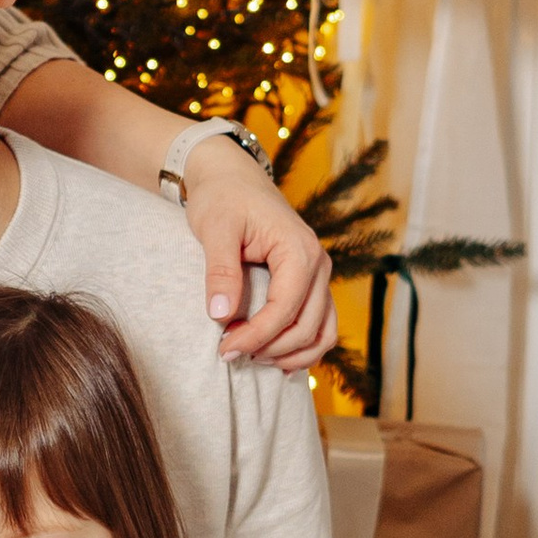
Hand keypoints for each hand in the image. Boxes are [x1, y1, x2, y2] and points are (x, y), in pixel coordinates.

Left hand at [181, 137, 336, 371]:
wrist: (233, 178)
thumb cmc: (223, 198)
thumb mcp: (215, 229)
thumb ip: (220, 271)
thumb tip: (221, 315)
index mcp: (300, 251)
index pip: (285, 309)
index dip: (255, 336)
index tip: (224, 349)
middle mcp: (319, 265)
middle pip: (307, 327)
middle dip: (270, 349)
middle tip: (229, 355)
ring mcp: (320, 275)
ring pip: (322, 332)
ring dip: (292, 355)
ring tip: (253, 359)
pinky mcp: (312, 283)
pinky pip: (320, 325)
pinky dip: (303, 347)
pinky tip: (275, 358)